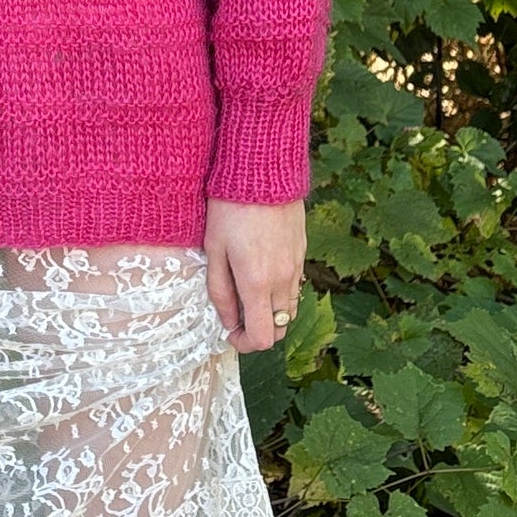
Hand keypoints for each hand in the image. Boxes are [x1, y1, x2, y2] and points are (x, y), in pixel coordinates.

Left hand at [204, 198, 305, 353]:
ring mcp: (296, 267)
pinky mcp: (302, 253)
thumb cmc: (230, 209)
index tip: (230, 334)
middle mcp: (283, 280)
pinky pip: (295, 286)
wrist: (263, 173)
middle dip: (259, 331)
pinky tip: (262, 274)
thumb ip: (221, 291)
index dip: (246, 344)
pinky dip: (281, 293)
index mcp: (257, 283)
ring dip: (272, 313)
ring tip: (248, 296)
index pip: (263, 337)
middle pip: (280, 329)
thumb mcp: (214, 251)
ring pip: (291, 309)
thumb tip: (228, 322)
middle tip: (238, 318)